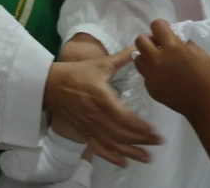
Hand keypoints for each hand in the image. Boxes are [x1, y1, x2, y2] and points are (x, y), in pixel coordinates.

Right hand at [43, 48, 161, 166]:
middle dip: (141, 140)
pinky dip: (111, 157)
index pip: (125, 119)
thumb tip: (139, 47)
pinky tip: (123, 162)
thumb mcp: (100, 64)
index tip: (155, 132)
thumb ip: (121, 58)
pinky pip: (98, 148)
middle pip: (122, 134)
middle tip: (158, 143)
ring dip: (130, 152)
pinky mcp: (84, 132)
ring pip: (112, 144)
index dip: (140, 128)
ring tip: (146, 157)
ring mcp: (90, 127)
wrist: (52, 85)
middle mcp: (97, 117)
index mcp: (103, 100)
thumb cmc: (77, 73)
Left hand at [134, 20, 209, 121]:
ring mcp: (151, 75)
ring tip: (158, 60)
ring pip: (137, 58)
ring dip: (146, 55)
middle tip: (159, 45)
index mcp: (172, 47)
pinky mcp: (150, 88)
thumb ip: (181, 42)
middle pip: (140, 40)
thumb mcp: (198, 52)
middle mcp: (157, 59)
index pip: (156, 25)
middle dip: (149, 39)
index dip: (161, 26)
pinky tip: (163, 76)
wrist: (206, 105)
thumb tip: (172, 38)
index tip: (166, 31)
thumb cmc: (208, 76)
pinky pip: (145, 74)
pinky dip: (151, 72)